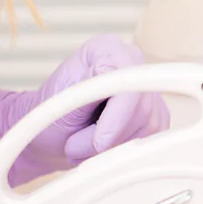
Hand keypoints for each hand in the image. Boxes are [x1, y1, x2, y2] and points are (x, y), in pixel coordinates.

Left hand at [0, 33, 170, 186]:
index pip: (129, 84)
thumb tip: (120, 101)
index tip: (99, 143)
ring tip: (83, 146)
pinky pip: (149, 142)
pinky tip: (101, 149)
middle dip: (108, 139)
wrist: (50, 135)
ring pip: (146, 130)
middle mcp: (132, 64)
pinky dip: (122, 153)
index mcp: (107, 49)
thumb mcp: (60, 105)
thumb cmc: (48, 117)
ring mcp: (147, 91)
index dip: (117, 119)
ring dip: (112, 149)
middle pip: (140, 111)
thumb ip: (89, 99)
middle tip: (74, 145)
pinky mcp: (154, 117)